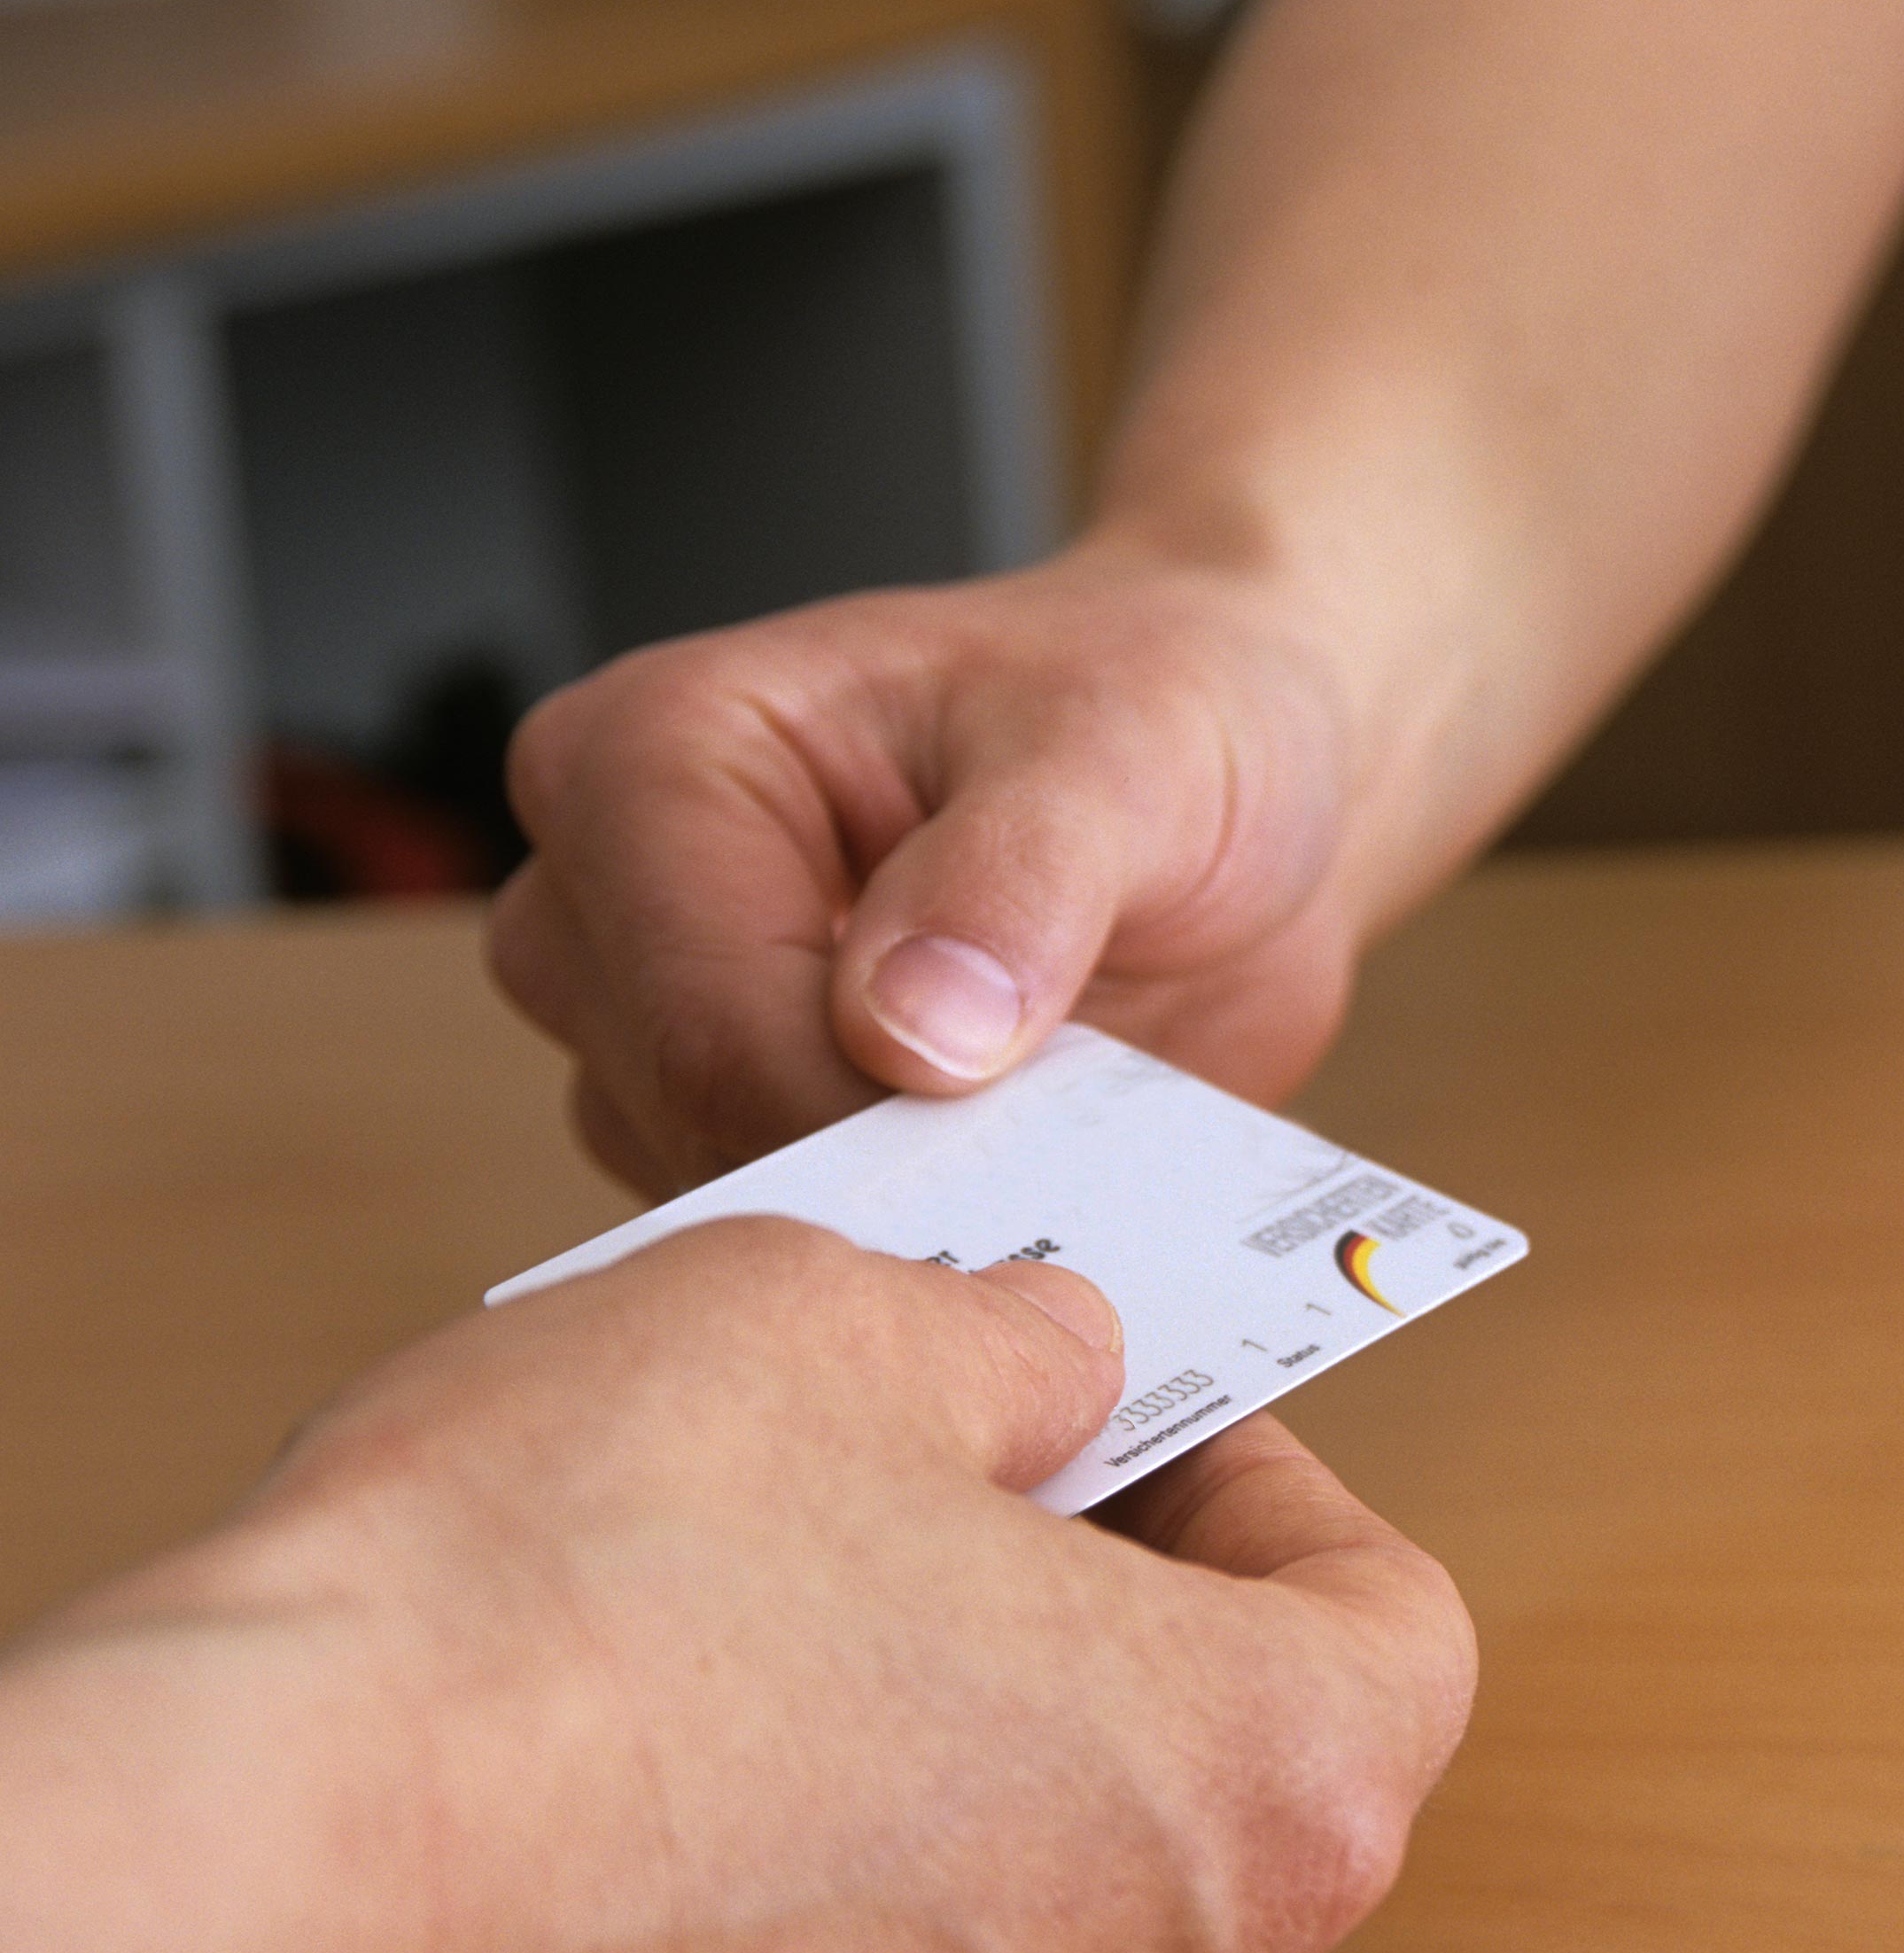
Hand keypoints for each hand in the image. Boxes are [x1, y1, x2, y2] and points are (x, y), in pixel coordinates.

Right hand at [0, 1219, 1475, 1952]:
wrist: (234, 1906)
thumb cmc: (552, 1621)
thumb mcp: (839, 1321)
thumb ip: (1018, 1339)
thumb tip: (1054, 1356)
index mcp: (1265, 1796)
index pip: (1389, 1624)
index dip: (1267, 1481)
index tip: (1134, 1411)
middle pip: (1215, 1765)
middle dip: (1093, 1599)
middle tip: (933, 1469)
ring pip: (1037, 1888)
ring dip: (948, 1735)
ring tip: (762, 1598)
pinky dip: (819, 1880)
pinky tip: (665, 1763)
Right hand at [488, 536, 1358, 1195]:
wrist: (1242, 764)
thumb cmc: (1157, 708)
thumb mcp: (1127, 752)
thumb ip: (1018, 877)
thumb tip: (911, 1030)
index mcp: (650, 757)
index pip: (701, 1020)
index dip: (862, 1124)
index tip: (1021, 1163)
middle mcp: (611, 903)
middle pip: (690, 1126)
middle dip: (883, 1178)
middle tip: (1065, 1176)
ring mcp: (664, 1031)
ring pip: (725, 1204)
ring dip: (908, 1216)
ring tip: (1063, 1159)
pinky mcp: (742, 1125)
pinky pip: (795, 1245)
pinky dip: (929, 1234)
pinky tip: (1039, 1193)